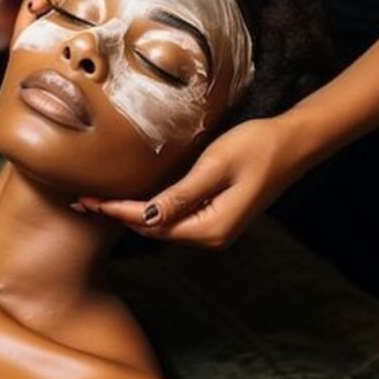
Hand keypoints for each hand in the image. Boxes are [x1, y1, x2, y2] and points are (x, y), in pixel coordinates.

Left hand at [80, 114, 315, 247]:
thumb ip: (181, 194)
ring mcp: (216, 227)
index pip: (152, 223)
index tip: (89, 202)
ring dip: (133, 214)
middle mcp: (212, 235)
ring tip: (99, 201)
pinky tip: (134, 198)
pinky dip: (153, 209)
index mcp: (211, 228)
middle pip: (155, 230)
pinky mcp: (218, 213)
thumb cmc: (258, 147)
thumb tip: (147, 216)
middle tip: (83, 202)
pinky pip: (178, 216)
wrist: (294, 143)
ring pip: (164, 225)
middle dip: (119, 216)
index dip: (118, 212)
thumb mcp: (215, 166)